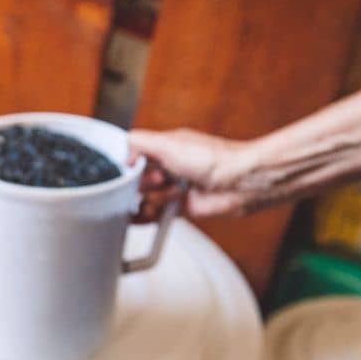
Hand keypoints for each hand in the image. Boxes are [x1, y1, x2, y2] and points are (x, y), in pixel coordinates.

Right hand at [128, 127, 273, 223]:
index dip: (128, 166)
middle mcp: (169, 166)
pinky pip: (157, 214)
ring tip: (162, 196)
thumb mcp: (167, 143)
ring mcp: (175, 188)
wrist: (238, 183)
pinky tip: (151, 214)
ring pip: (145, 199)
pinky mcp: (181, 207)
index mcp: (165, 147)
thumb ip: (138, 143)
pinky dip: (150, 216)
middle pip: (137, 180)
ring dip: (148, 201)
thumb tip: (122, 154)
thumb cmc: (213, 159)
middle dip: (139, 185)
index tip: (129, 170)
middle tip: (154, 182)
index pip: (134, 156)